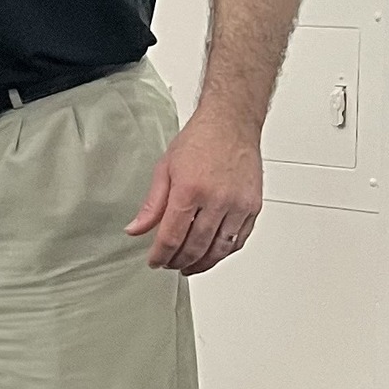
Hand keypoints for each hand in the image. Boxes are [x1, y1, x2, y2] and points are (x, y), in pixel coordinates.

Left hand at [126, 104, 262, 274]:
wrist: (231, 123)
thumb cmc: (200, 140)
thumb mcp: (165, 168)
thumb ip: (151, 205)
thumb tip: (135, 229)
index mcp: (190, 190)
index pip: (171, 237)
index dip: (161, 255)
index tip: (155, 261)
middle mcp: (217, 200)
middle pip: (195, 247)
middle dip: (179, 261)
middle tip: (170, 264)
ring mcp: (238, 205)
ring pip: (218, 249)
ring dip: (201, 263)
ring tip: (188, 266)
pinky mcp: (253, 206)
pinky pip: (238, 240)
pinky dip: (223, 252)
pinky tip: (212, 254)